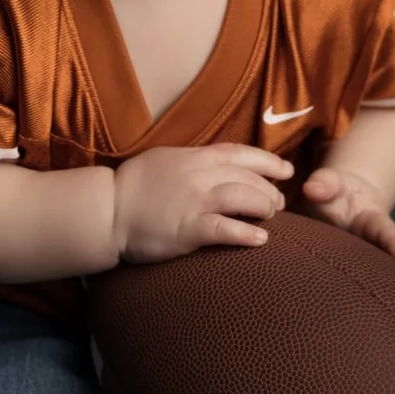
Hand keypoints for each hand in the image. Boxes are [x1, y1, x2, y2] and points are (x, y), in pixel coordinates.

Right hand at [110, 142, 294, 264]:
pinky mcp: (189, 228)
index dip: (269, 161)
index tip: (287, 171)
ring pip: (245, 197)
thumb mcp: (166, 160)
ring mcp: (195, 200)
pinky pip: (226, 228)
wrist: (107, 209)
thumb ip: (194, 160)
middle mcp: (200, 175)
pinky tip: (261, 240)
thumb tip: (217, 164)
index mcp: (196, 157)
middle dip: (270, 191)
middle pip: (250, 177)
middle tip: (278, 204)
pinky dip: (247, 233)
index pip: (242, 153)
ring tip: (271, 218)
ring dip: (264, 208)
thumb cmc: (133, 186)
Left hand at [292, 166, 394, 307]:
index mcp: (374, 222)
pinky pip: (392, 291)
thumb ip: (324, 184)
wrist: (340, 201)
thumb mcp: (328, 184)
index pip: (387, 234)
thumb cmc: (332, 194)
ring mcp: (382, 260)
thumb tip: (314, 188)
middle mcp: (384, 243)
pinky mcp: (375, 274)